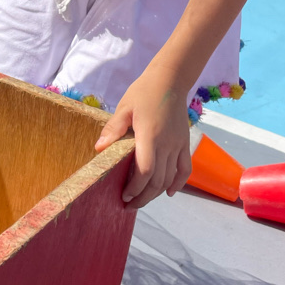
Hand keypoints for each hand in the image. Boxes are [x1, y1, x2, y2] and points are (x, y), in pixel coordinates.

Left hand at [94, 66, 191, 208]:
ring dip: (156, 193)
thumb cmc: (143, 92)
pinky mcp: (185, 142)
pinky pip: (185, 168)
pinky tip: (169, 192)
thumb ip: (113, 129)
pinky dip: (178, 182)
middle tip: (129, 204)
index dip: (135, 187)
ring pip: (170, 178)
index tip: (124, 196)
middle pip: (158, 180)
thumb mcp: (124, 107)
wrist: (170, 80)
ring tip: (142, 200)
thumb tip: (99, 148)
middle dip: (143, 196)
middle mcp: (167, 143)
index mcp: (149, 135)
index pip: (145, 171)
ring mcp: (178, 144)